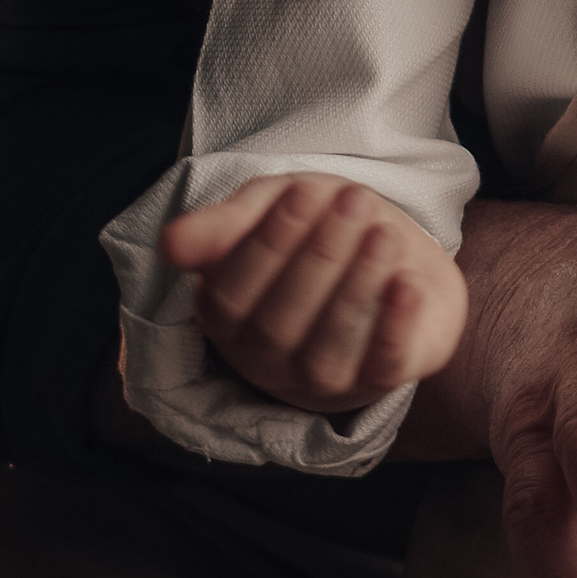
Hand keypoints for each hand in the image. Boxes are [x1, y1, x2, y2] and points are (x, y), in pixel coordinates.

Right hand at [160, 174, 466, 411]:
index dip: (266, 246)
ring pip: (327, 350)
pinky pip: (381, 367)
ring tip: (382, 236)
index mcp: (226, 318)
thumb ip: (222, 225)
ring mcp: (319, 380)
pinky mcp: (376, 382)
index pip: (231, 295)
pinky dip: (393, 328)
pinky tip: (407, 286)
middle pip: (279, 324)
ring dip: (356, 289)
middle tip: (355, 202)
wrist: (389, 253)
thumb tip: (169, 245)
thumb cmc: (315, 230)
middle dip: (319, 258)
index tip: (301, 195)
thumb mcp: (267, 210)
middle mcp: (265, 359)